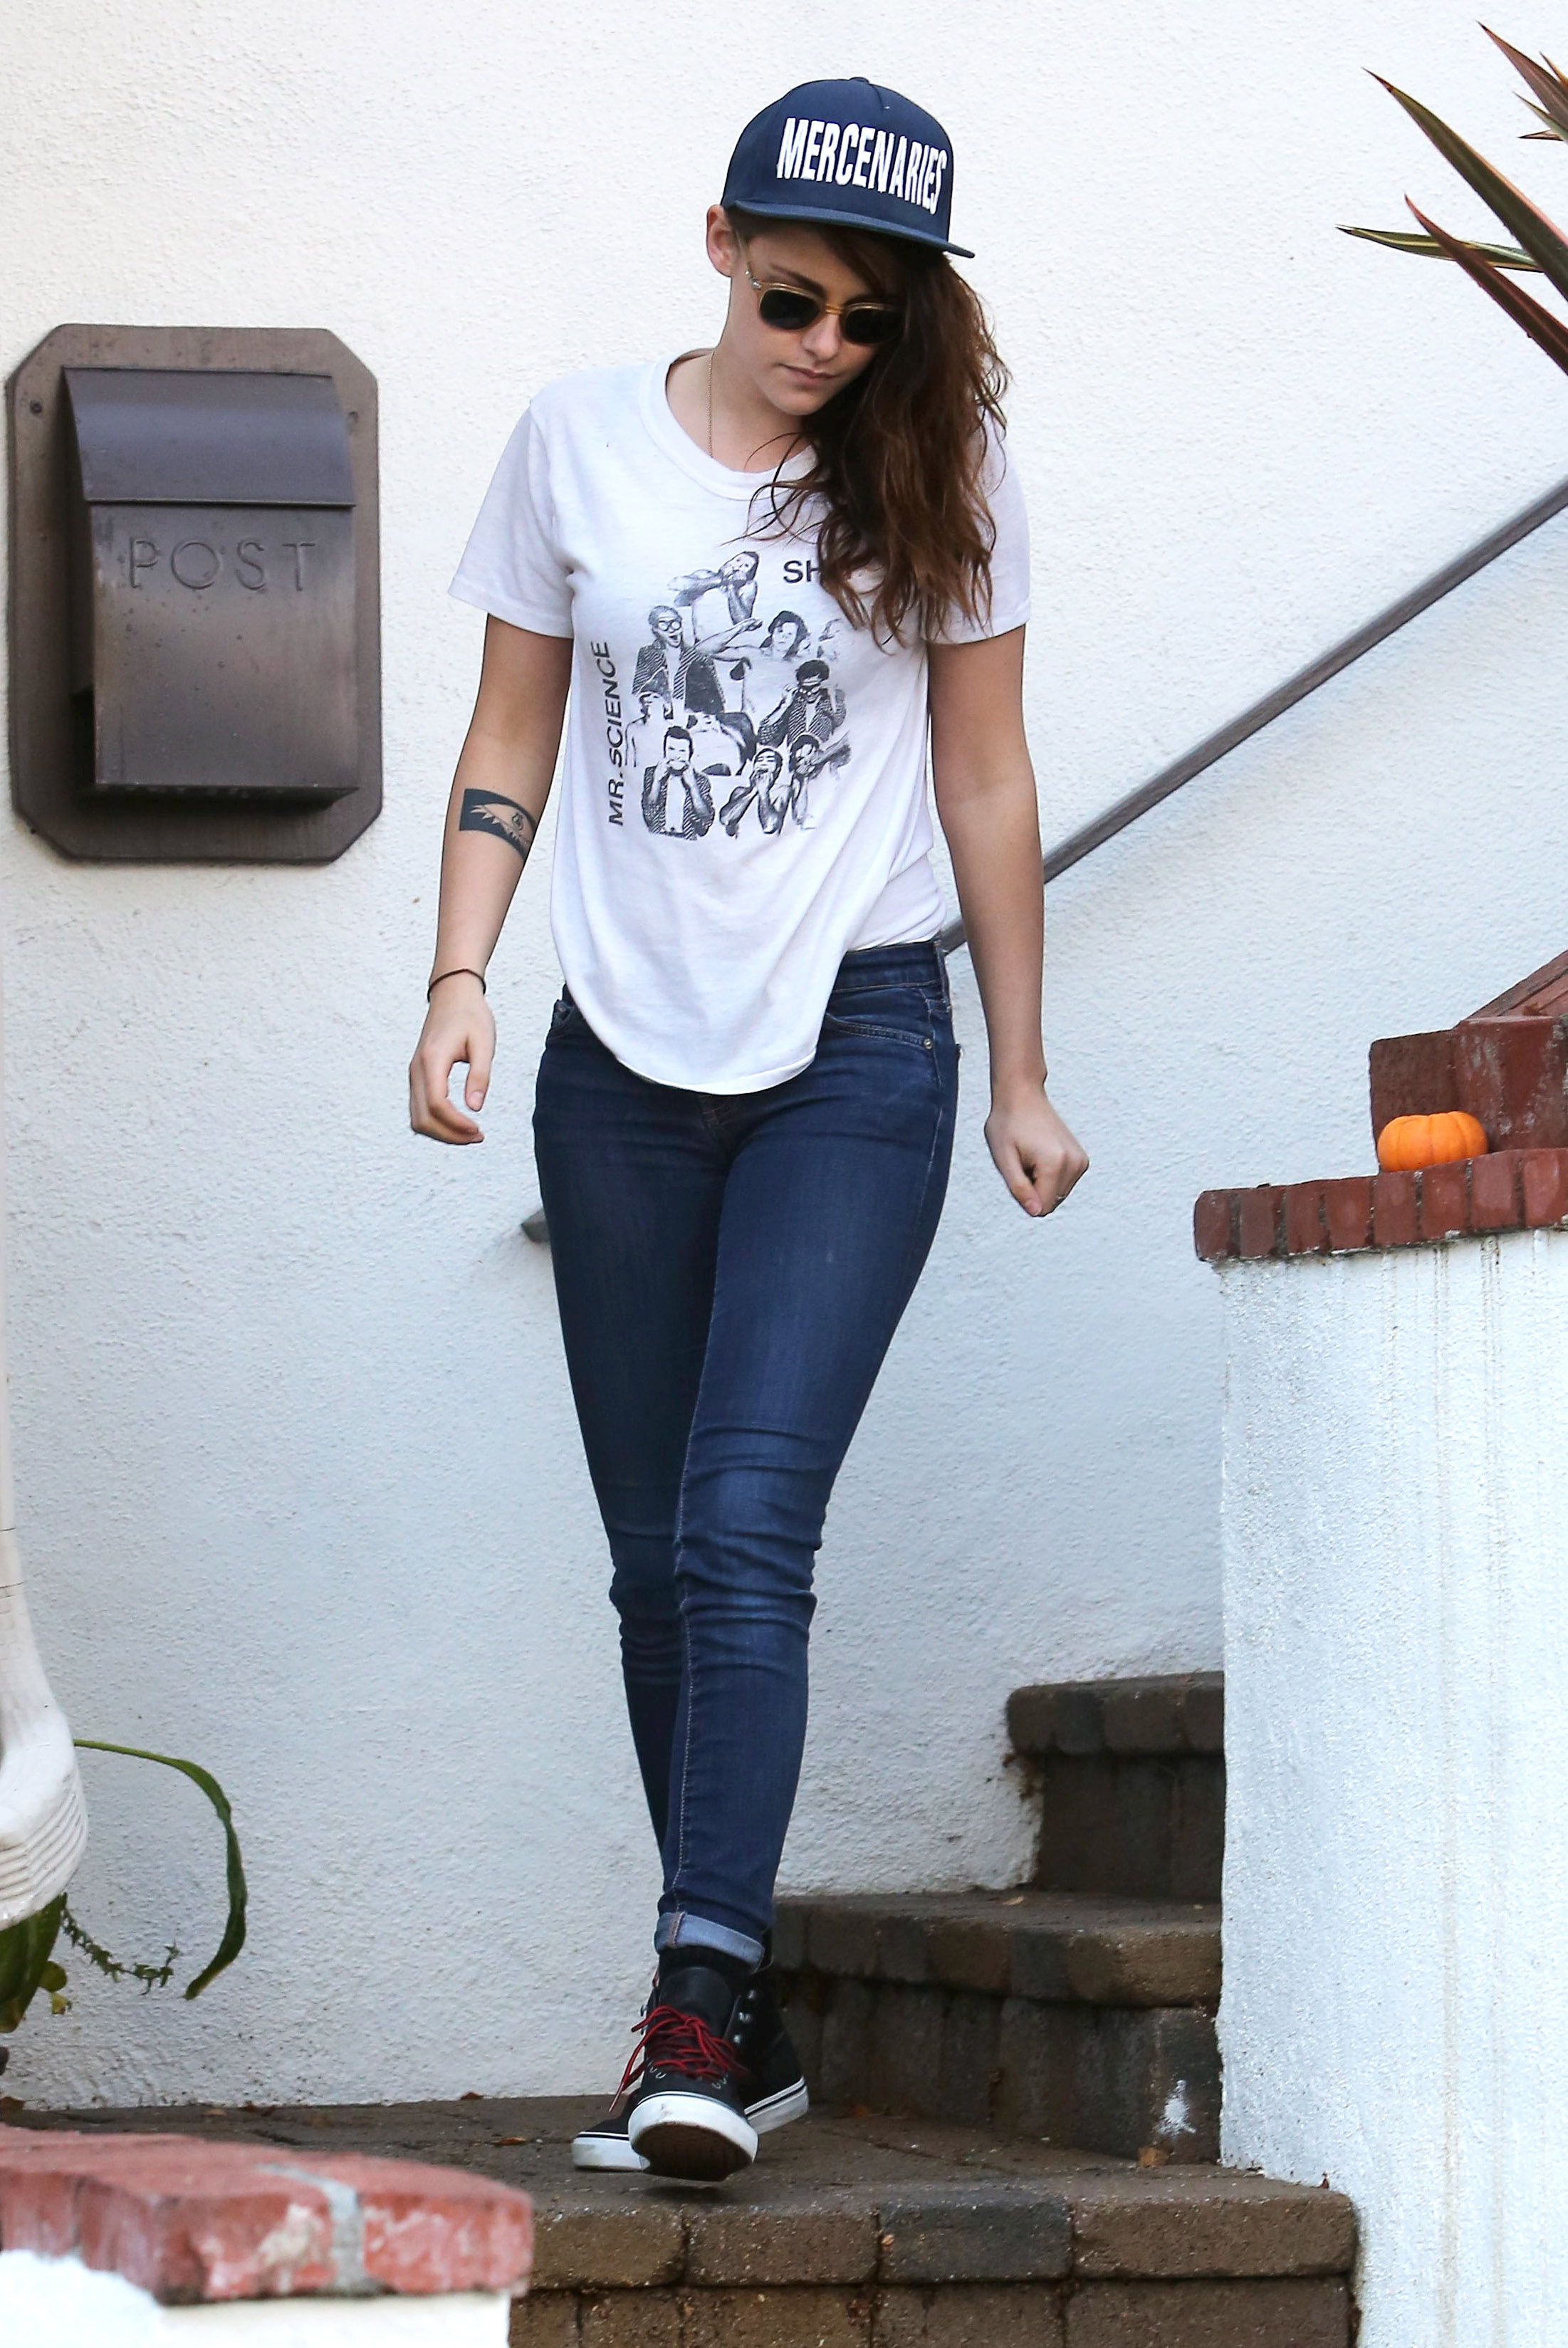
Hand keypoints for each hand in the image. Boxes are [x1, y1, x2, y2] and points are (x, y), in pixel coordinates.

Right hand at [409, 975, 494, 1143]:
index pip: (436, 1105)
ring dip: (442, 1133)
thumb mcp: (484, 1043)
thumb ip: (480, 1075)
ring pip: (417, 1118)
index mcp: (432, 1060)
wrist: (452, 994)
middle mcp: (417, 1070)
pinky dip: (436, 1123)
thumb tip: (475, 1108)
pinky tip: (458, 1123)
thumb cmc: (471, 1015)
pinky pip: (419, 1109)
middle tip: (477, 1136)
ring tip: (470, 1134)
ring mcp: (414, 1074)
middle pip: (422, 1119)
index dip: (456, 1125)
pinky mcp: (417, 1076)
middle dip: (449, 1135)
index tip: (478, 1131)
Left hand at [985, 1085, 1088, 1217]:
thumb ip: (1019, 1188)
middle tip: (1023, 1162)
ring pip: (1058, 1195)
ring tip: (1031, 1156)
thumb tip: (1036, 1212)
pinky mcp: (1082, 1160)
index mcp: (1055, 1164)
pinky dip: (1049, 1176)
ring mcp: (1081, 1161)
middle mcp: (1075, 1163)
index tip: (1017, 1170)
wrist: (1023, 1095)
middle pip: (1051, 1203)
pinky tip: (1040, 1155)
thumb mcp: (1003, 1158)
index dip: (1024, 1196)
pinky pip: (1063, 1184)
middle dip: (1033, 1189)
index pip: (1042, 1208)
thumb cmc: (1007, 1124)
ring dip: (1041, 1183)